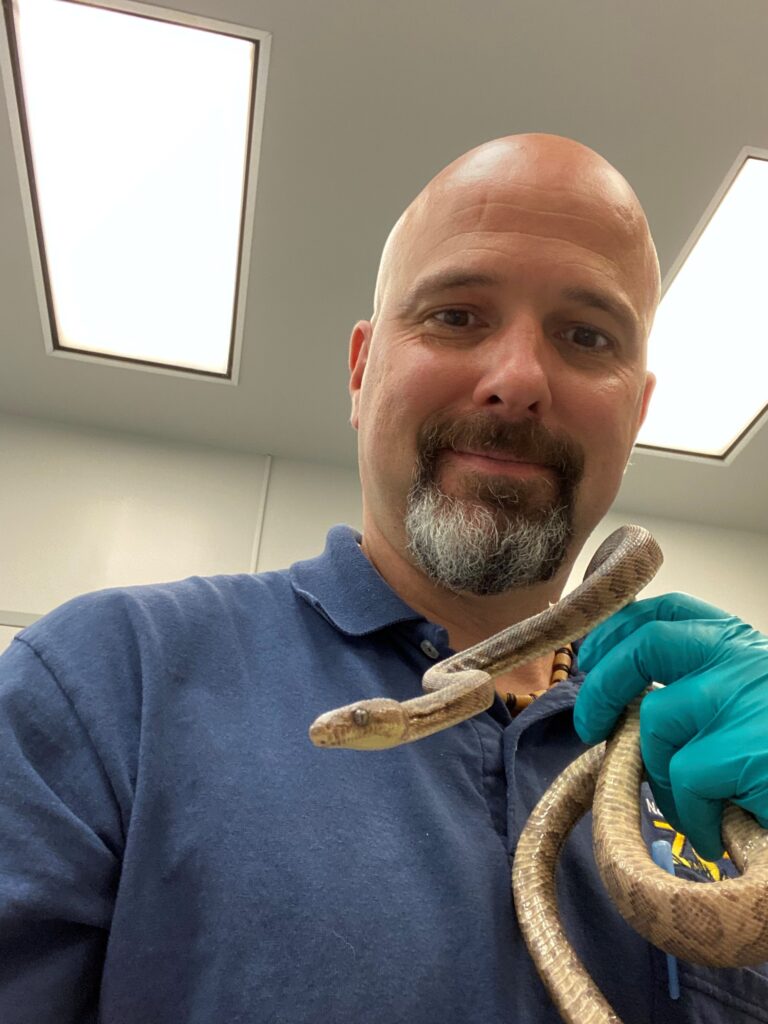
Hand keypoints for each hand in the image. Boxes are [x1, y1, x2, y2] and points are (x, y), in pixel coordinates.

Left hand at [573, 592, 767, 860]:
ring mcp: (743, 699)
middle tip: (589, 726)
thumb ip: (702, 685)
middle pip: (645, 645)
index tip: (590, 655)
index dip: (619, 629)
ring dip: (659, 775)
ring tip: (689, 810)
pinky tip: (713, 835)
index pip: (668, 611)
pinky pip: (682, 779)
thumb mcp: (750, 703)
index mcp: (742, 643)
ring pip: (657, 724)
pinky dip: (690, 815)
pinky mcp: (746, 749)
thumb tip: (625, 698)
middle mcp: (742, 658)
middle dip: (604, 685)